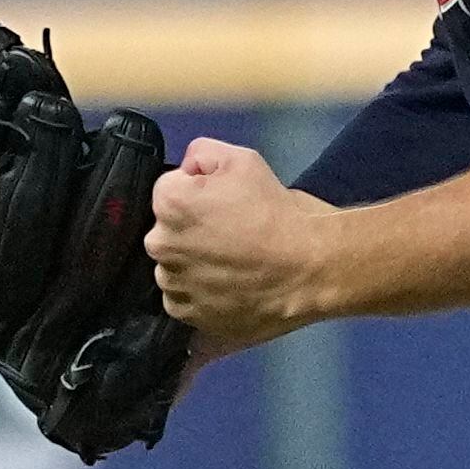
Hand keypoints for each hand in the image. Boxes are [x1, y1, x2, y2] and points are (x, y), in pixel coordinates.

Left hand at [147, 138, 345, 348]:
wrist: (308, 269)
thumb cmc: (276, 211)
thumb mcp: (243, 159)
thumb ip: (202, 153)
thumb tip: (188, 169)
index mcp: (169, 202)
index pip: (170, 189)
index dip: (198, 192)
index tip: (225, 203)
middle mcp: (161, 244)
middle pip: (168, 230)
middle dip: (191, 229)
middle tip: (231, 234)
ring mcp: (173, 284)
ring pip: (173, 266)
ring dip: (192, 263)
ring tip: (231, 265)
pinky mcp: (188, 315)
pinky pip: (182, 299)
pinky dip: (198, 294)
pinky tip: (226, 287)